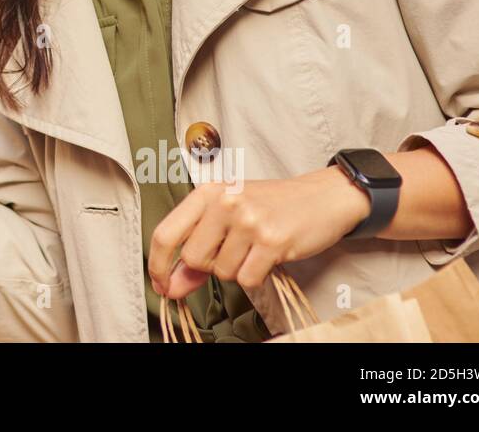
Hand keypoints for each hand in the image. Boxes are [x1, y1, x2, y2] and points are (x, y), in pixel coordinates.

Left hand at [147, 167, 370, 298]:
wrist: (321, 197)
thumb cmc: (270, 206)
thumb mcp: (227, 217)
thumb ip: (197, 249)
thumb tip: (171, 286)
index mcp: (207, 192)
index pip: (165, 233)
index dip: (157, 265)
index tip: (160, 285)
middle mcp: (224, 202)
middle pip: (192, 258)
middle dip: (208, 267)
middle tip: (232, 251)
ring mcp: (248, 221)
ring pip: (221, 271)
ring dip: (236, 269)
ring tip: (253, 248)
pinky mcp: (272, 241)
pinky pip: (247, 279)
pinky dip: (255, 276)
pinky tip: (267, 257)